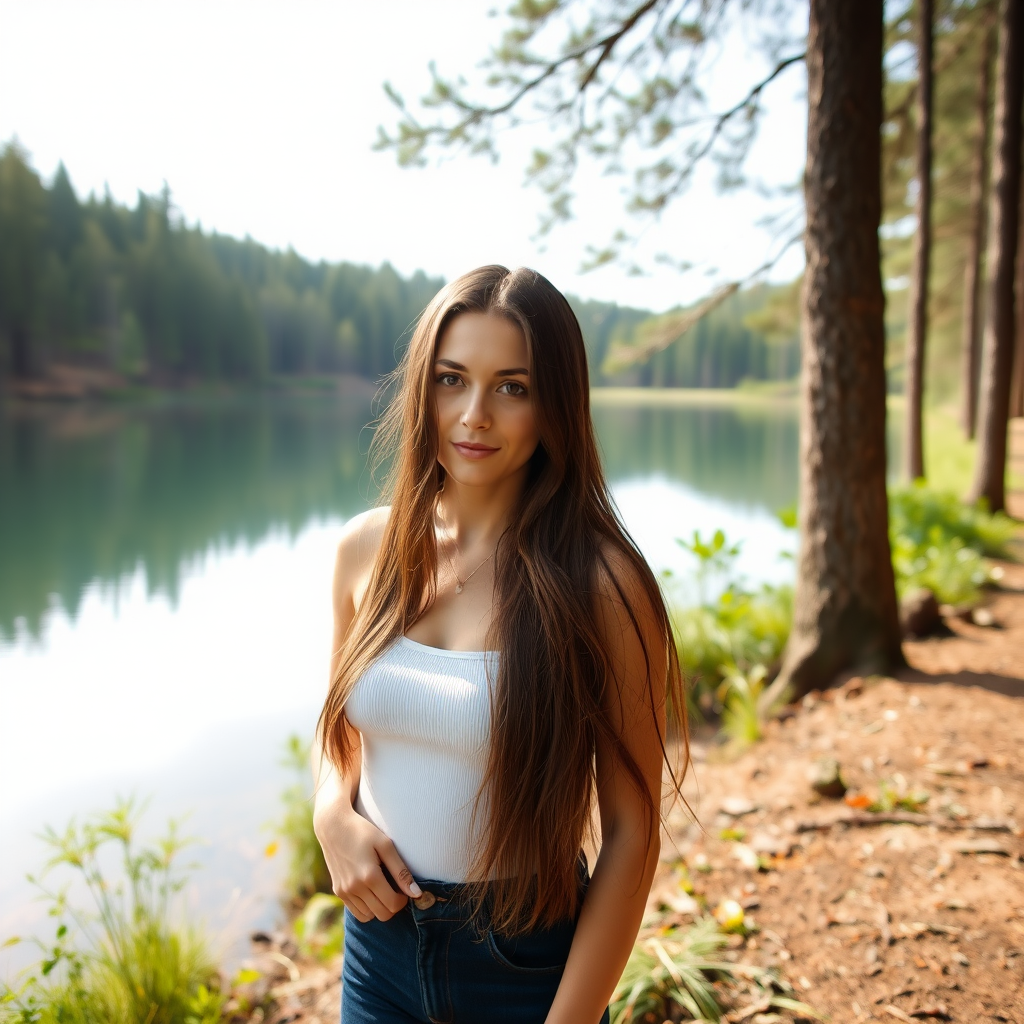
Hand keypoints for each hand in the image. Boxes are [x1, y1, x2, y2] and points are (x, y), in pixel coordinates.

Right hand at [313, 793, 420, 922]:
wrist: (333, 826)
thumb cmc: (363, 832)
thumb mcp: (386, 845)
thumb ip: (401, 871)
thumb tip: (416, 893)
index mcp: (369, 876)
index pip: (393, 904)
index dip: (403, 900)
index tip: (404, 889)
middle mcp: (355, 887)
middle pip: (383, 914)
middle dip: (393, 906)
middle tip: (395, 890)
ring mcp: (344, 891)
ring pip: (369, 916)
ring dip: (379, 907)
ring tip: (382, 889)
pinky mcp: (338, 892)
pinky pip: (357, 912)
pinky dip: (367, 908)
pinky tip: (370, 891)